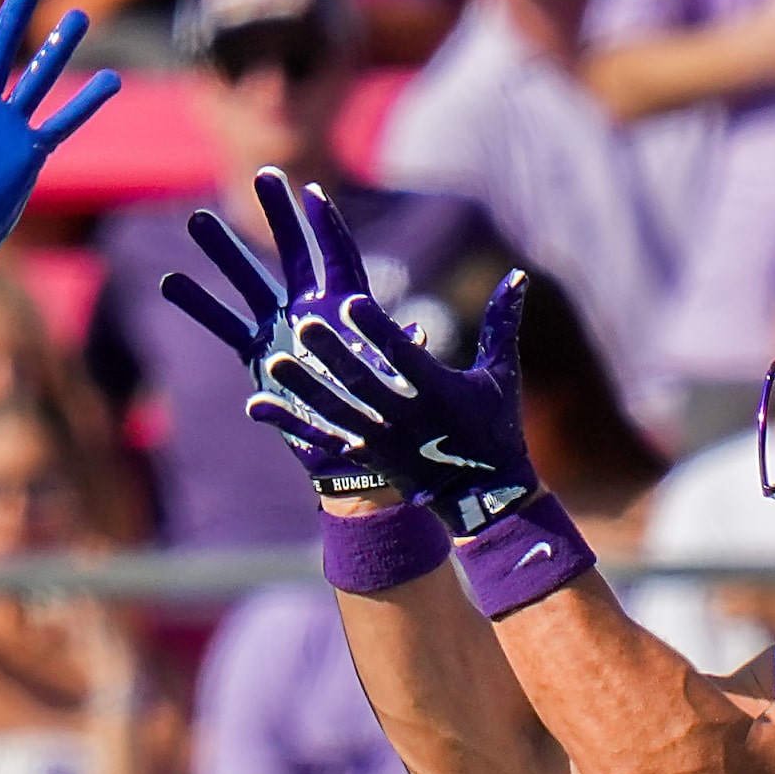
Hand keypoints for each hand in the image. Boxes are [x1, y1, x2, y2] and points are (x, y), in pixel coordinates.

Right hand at [158, 167, 393, 496]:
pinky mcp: (257, 354)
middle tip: (264, 173)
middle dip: (277, 214)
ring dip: (223, 252)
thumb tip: (414, 333)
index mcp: (347, 310)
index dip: (326, 226)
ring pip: (247, 282)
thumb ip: (395, 354)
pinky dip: (199, 304)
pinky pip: (223, 325)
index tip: (311, 191)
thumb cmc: (381, 416)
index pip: (337, 257)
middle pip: (291, 252)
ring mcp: (280, 329)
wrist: (352, 455)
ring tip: (196, 220)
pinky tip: (170, 282)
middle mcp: (311, 309)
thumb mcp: (394, 382)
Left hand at [260, 258, 539, 535]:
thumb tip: (517, 274)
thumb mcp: (502, 375)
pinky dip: (289, 423)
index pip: (404, 357)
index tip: (351, 301)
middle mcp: (405, 418)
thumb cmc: (495, 429)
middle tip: (302, 323)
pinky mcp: (365, 457)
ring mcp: (381, 440)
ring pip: (336, 411)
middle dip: (332, 354)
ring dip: (304, 387)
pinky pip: (320, 438)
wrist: (485, 498)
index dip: (377, 330)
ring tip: (274, 361)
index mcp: (438, 393)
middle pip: (362, 383)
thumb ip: (502, 323)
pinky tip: (257, 405)